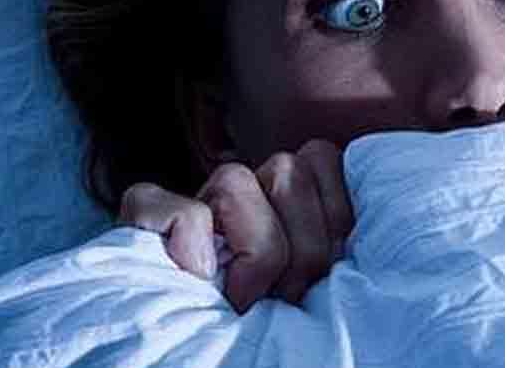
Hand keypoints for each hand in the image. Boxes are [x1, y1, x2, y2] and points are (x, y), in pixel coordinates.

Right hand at [117, 139, 352, 311]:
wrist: (192, 353)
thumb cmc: (265, 328)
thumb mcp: (316, 283)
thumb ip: (335, 246)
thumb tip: (363, 236)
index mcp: (283, 197)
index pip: (321, 156)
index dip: (336, 213)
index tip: (331, 268)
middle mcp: (239, 190)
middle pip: (288, 169)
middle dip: (303, 245)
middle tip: (290, 296)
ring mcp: (189, 200)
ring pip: (236, 180)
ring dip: (256, 250)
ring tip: (249, 299)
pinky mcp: (141, 218)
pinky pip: (179, 209)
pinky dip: (191, 239)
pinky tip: (200, 277)